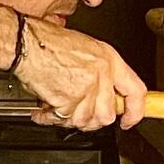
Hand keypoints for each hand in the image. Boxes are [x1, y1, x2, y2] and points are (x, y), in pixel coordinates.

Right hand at [17, 18, 147, 130]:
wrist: (27, 43)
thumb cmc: (50, 42)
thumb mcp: (87, 49)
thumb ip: (102, 73)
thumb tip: (107, 95)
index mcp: (110, 60)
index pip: (136, 92)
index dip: (135, 112)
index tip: (129, 120)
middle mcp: (101, 75)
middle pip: (107, 115)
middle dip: (92, 119)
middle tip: (79, 112)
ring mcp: (86, 89)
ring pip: (85, 121)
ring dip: (69, 119)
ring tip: (58, 106)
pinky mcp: (68, 100)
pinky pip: (64, 120)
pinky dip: (51, 118)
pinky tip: (45, 108)